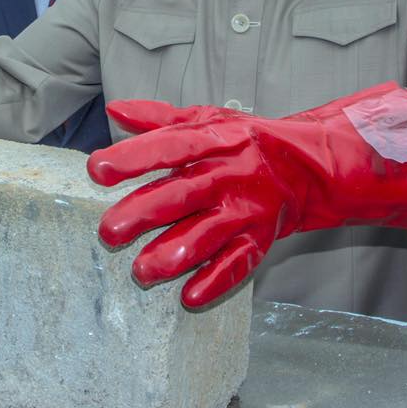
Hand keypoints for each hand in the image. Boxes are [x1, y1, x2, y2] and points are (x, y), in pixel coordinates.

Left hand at [88, 83, 406, 307]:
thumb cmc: (247, 142)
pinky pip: (240, 263)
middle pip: (182, 194)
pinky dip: (216, 282)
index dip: (134, 157)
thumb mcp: (208, 121)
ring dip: (174, 254)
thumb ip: (161, 119)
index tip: (97, 168)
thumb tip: (115, 109)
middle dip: (143, 213)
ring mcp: (248, 209)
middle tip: (107, 232)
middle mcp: (230, 174)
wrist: (310, 167)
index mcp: (215, 140)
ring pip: (209, 234)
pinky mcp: (262, 238)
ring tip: (142, 271)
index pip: (170, 145)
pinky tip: (189, 298)